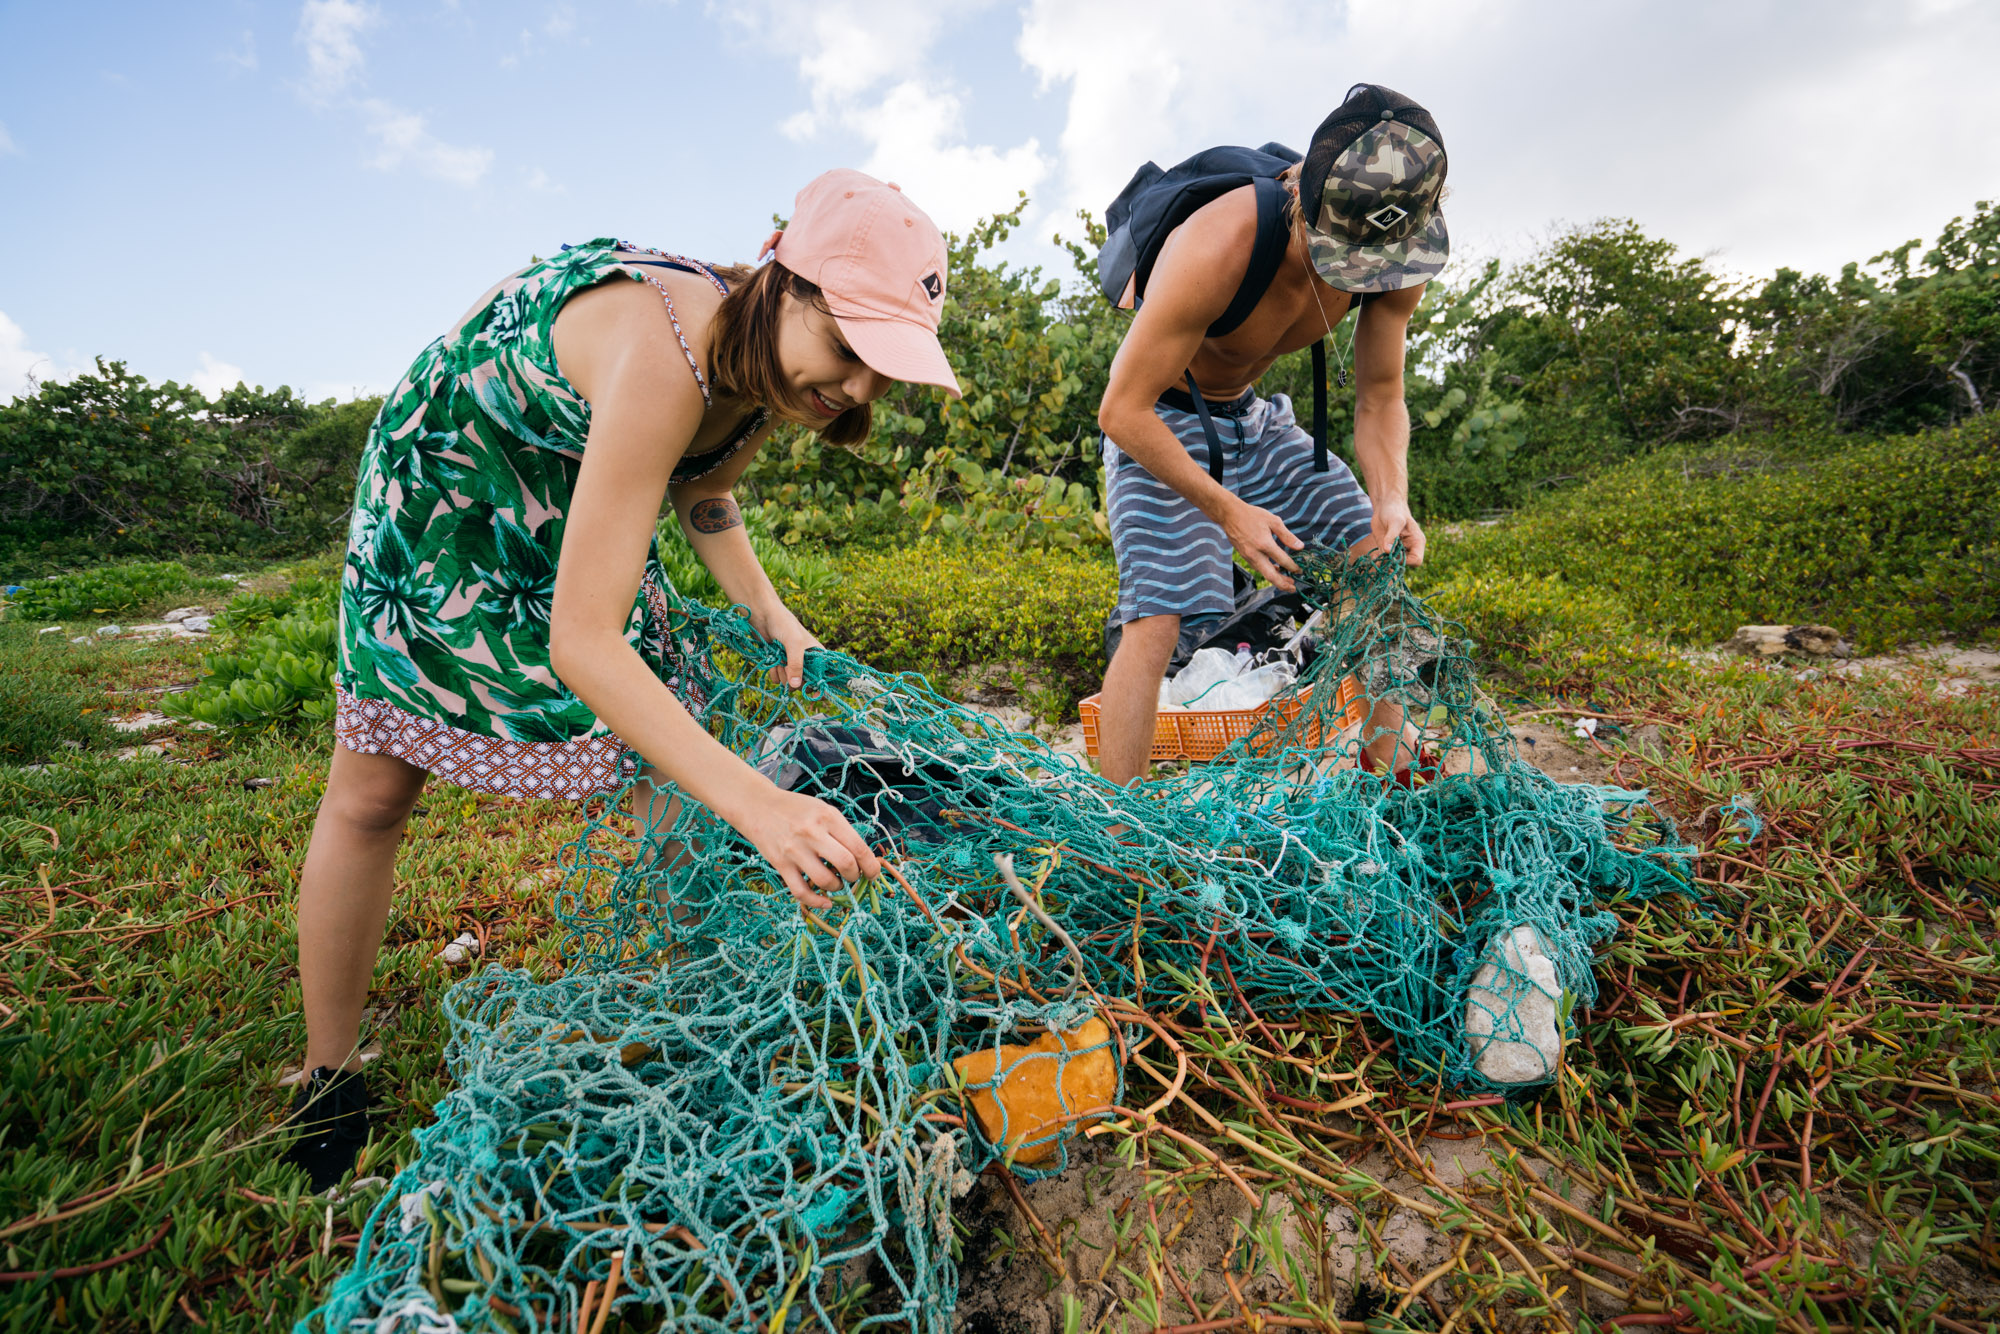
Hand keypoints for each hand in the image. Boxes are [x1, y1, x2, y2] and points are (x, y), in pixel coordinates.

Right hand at [733, 785, 880, 908]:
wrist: (759, 805)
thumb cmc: (796, 809)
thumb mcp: (823, 810)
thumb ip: (842, 831)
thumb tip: (863, 860)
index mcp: (828, 817)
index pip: (858, 847)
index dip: (871, 866)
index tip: (872, 873)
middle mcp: (812, 833)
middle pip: (846, 864)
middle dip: (855, 876)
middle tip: (853, 876)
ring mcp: (795, 850)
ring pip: (825, 880)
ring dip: (837, 887)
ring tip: (836, 883)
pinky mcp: (780, 864)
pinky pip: (801, 891)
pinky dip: (816, 902)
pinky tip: (825, 902)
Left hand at [754, 603, 821, 689]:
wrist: (762, 617)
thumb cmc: (784, 624)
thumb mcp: (794, 644)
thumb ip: (796, 665)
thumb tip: (796, 686)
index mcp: (818, 655)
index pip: (826, 676)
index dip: (822, 687)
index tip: (814, 695)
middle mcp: (807, 662)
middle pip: (806, 685)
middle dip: (795, 680)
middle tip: (788, 668)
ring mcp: (792, 665)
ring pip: (790, 684)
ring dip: (782, 675)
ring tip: (779, 661)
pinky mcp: (779, 665)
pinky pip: (778, 680)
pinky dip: (774, 673)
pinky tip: (773, 661)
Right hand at [1221, 500, 1304, 590]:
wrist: (1229, 515)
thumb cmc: (1252, 515)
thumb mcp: (1273, 521)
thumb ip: (1287, 536)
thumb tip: (1300, 547)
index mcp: (1264, 544)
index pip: (1282, 560)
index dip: (1293, 567)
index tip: (1300, 570)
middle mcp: (1255, 554)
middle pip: (1271, 576)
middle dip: (1283, 584)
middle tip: (1293, 588)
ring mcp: (1248, 557)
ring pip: (1264, 573)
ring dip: (1276, 579)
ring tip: (1287, 581)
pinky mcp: (1244, 556)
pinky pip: (1258, 568)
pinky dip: (1268, 571)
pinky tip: (1275, 570)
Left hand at [1358, 500, 1426, 564]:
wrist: (1385, 506)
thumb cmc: (1394, 511)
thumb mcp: (1395, 521)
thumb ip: (1392, 536)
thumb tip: (1388, 551)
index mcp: (1417, 542)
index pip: (1416, 560)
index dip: (1405, 561)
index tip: (1393, 555)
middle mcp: (1409, 549)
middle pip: (1405, 565)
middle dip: (1393, 563)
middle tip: (1382, 557)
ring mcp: (1398, 551)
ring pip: (1394, 565)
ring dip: (1385, 563)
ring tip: (1376, 557)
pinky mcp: (1388, 550)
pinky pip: (1385, 560)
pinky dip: (1379, 561)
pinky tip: (1374, 556)